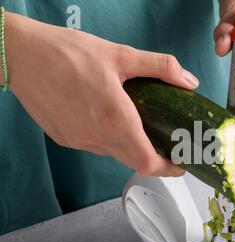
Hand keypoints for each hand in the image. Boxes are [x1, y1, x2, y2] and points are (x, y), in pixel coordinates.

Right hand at [4, 12, 199, 176]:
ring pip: (113, 153)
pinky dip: (108, 138)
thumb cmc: (65, 53)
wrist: (20, 54)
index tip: (179, 164)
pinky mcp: (64, 138)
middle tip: (166, 146)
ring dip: (129, 145)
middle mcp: (95, 136)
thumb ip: (161, 67)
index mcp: (114, 119)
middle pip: (132, 161)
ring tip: (138, 125)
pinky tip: (108, 118)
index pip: (147, 162)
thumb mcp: (121, 55)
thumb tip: (187, 80)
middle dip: (152, 157)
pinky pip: (94, 146)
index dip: (167, 169)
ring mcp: (77, 140)